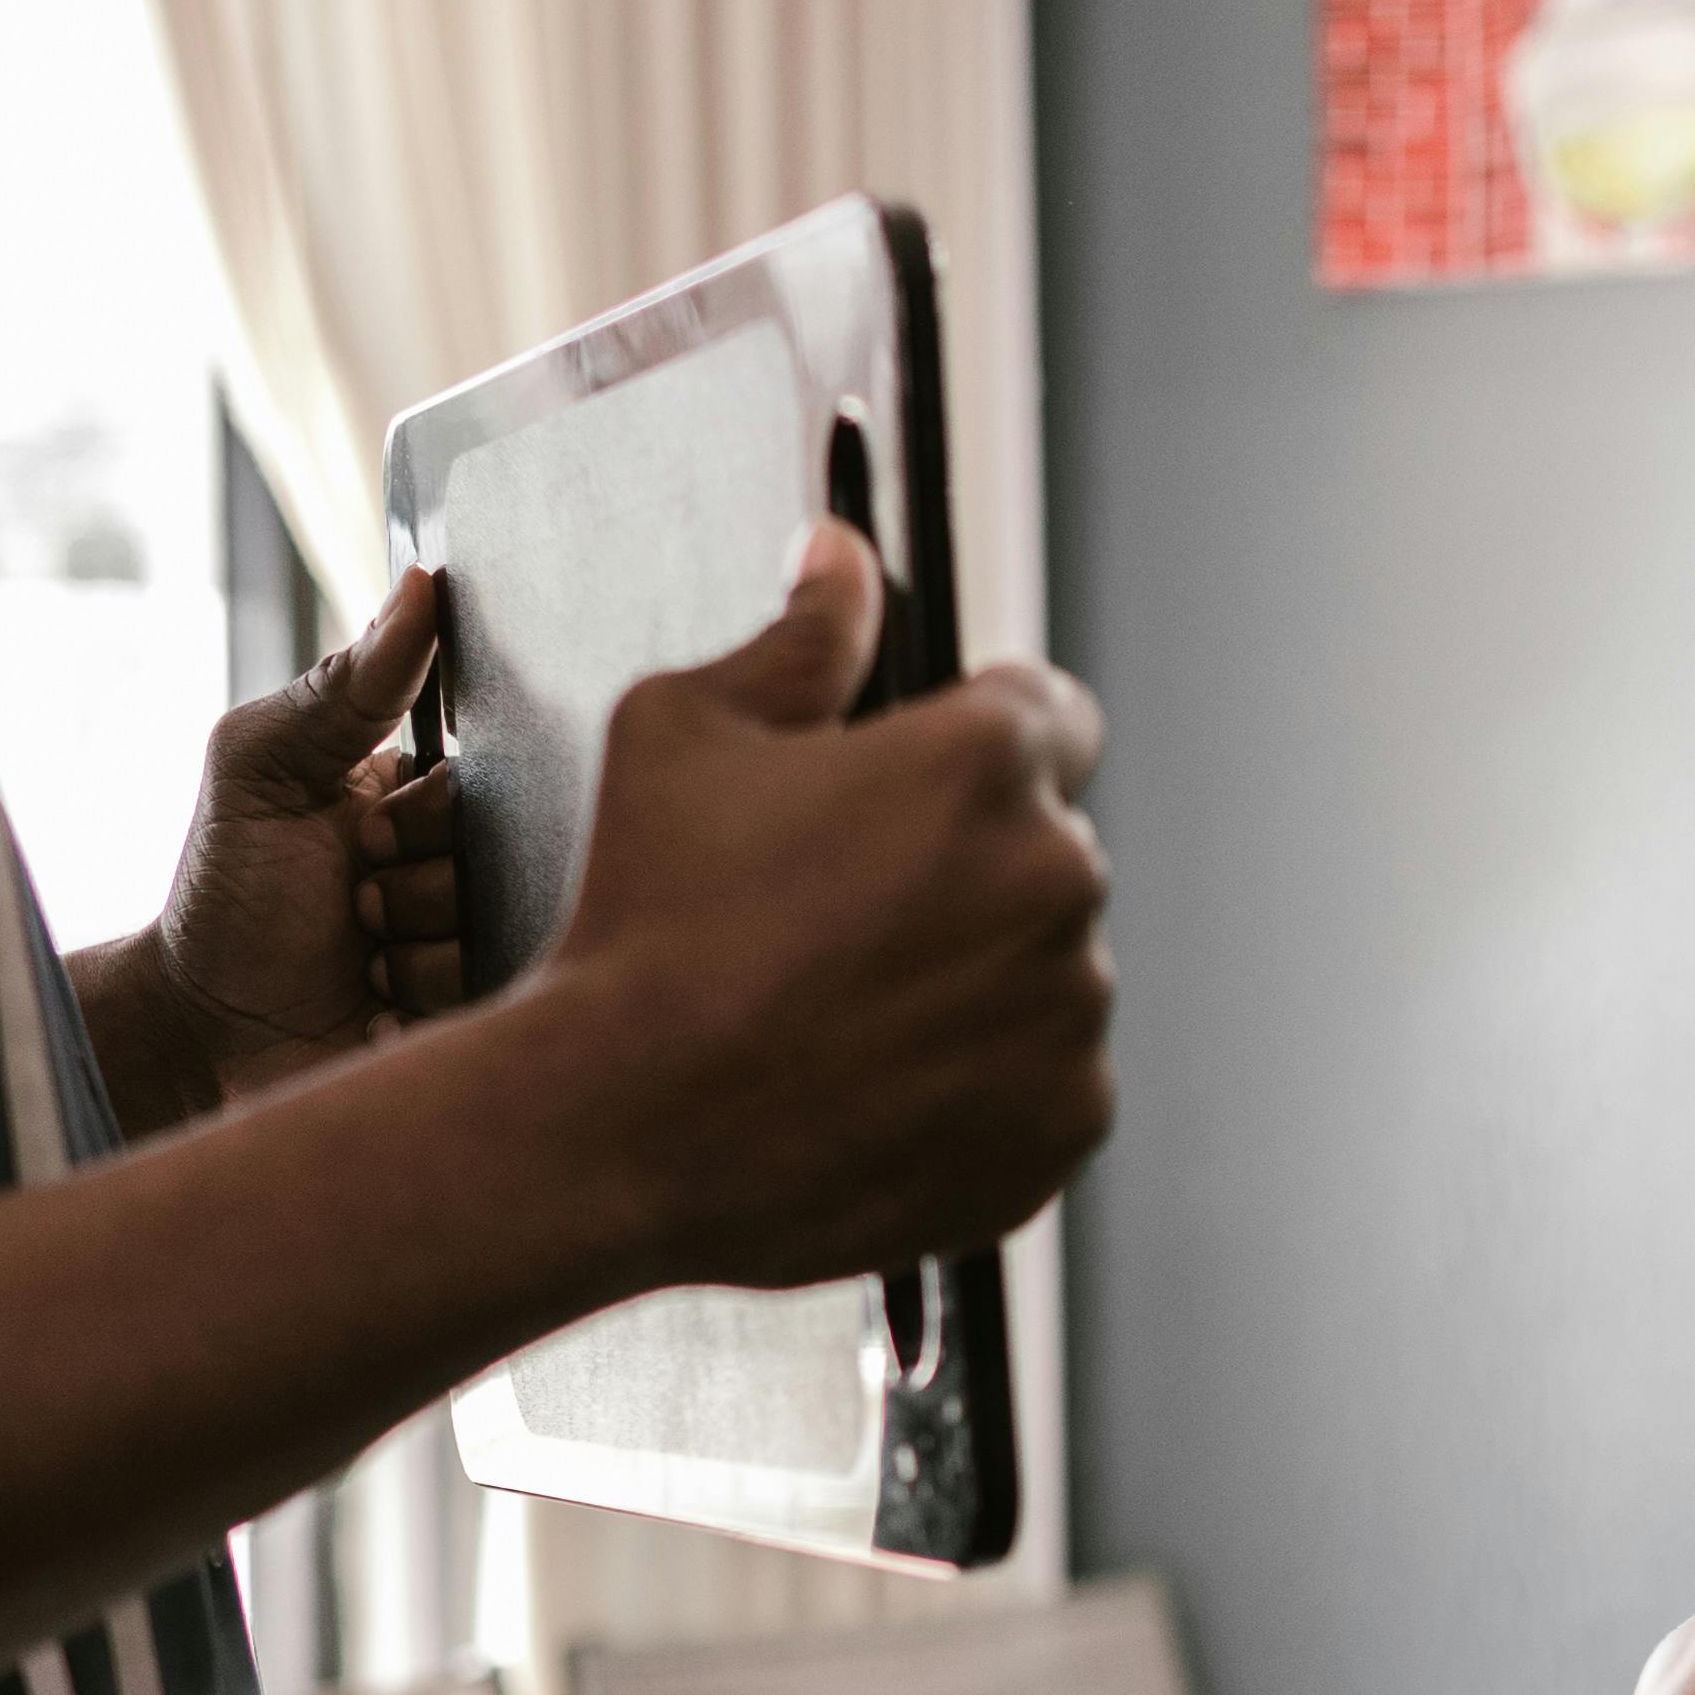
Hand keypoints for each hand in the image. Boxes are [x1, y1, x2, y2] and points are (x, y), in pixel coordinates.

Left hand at [95, 569, 467, 1124]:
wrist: (204, 1035)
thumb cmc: (224, 894)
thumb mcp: (263, 768)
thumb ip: (342, 687)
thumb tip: (422, 587)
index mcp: (423, 792)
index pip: (495, 768)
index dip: (429, 808)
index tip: (361, 832)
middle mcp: (463, 861)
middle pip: (511, 852)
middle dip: (418, 882)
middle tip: (354, 903)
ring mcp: (475, 941)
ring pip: (501, 928)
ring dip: (415, 952)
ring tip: (360, 960)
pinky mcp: (477, 1017)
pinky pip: (493, 998)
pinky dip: (420, 1004)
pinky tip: (374, 1007)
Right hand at [529, 522, 1114, 1290]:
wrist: (623, 1134)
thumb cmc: (646, 928)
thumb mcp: (683, 733)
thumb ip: (799, 637)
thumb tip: (841, 560)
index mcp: (986, 761)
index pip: (1051, 711)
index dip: (977, 743)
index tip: (920, 791)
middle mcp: (1058, 878)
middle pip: (1043, 849)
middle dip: (967, 870)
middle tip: (841, 920)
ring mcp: (1070, 1012)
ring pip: (1050, 972)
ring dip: (980, 980)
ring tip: (847, 1012)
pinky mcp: (1063, 1125)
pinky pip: (1048, 1085)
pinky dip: (987, 1087)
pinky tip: (878, 1086)